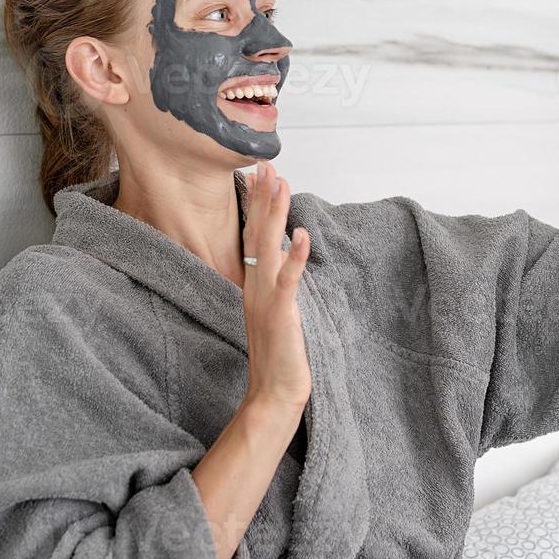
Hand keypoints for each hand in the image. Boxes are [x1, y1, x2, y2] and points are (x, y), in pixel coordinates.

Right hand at [239, 160, 312, 414]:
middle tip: (265, 165)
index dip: (257, 204)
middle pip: (258, 233)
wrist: (274, 393)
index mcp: (255, 285)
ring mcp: (266, 299)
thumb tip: (286, 257)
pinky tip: (303, 235)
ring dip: (276, 214)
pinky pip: (288, 281)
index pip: (254, 236)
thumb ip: (278, 284)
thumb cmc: (280, 355)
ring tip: (281, 184)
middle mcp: (256, 286)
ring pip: (269, 248)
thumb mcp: (276, 312)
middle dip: (263, 197)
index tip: (259, 174)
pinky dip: (296, 257)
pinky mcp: (281, 313)